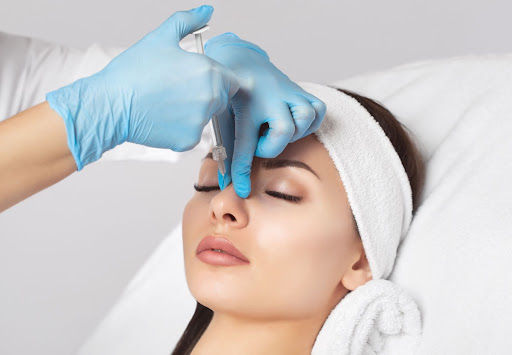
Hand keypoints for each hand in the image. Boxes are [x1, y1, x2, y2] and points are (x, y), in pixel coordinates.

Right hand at [46, 5, 238, 169]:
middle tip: (176, 91)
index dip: (214, 78)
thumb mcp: (161, 37)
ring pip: (207, 117)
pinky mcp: (189, 140)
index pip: (230, 80)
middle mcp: (211, 97)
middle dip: (205, 94)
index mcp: (209, 71)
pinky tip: (163, 118)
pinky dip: (181, 129)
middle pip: (221, 99)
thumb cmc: (133, 71)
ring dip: (193, 112)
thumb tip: (207, 11)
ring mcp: (201, 121)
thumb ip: (188, 21)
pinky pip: (193, 134)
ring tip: (167, 103)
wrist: (111, 104)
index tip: (194, 79)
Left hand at [204, 33, 325, 197]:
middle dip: (271, 146)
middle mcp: (271, 96)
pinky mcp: (301, 92)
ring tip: (277, 131)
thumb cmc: (232, 94)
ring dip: (293, 132)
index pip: (243, 144)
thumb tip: (225, 184)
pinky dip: (309, 122)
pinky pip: (318, 110)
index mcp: (245, 102)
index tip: (243, 190)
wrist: (243, 62)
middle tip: (259, 141)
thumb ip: (227, 150)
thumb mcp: (223, 119)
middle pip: (284, 129)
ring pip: (305, 117)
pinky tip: (293, 124)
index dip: (242, 171)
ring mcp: (289, 92)